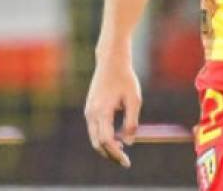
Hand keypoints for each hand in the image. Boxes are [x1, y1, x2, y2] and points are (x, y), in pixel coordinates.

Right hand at [84, 52, 140, 167]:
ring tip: (122, 151)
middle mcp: (91, 113)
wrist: (111, 61)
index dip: (116, 154)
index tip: (127, 161)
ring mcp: (88, 111)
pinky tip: (116, 139)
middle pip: (98, 144)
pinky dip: (103, 138)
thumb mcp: (134, 99)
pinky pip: (94, 130)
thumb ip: (131, 121)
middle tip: (125, 161)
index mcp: (102, 111)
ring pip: (94, 138)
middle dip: (110, 155)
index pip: (107, 141)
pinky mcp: (89, 109)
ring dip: (106, 147)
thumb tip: (129, 142)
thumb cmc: (125, 78)